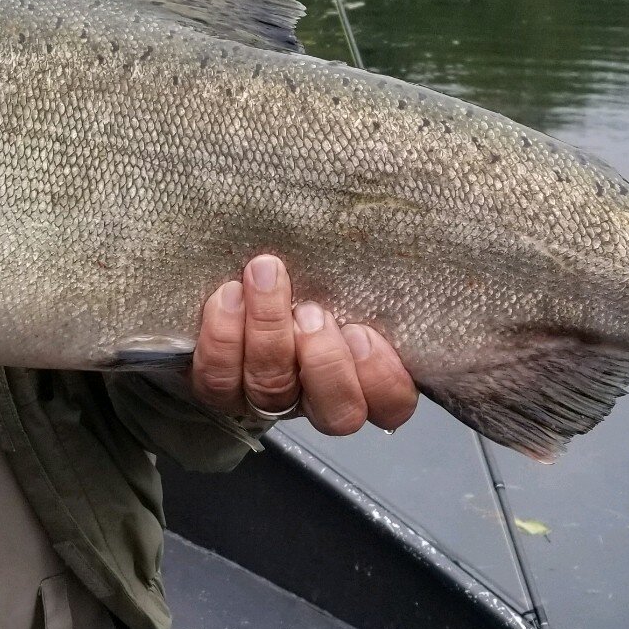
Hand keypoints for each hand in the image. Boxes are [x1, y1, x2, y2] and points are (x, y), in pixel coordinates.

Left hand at [190, 254, 416, 435]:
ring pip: (272, 391)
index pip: (392, 405)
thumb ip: (370, 270)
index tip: (362, 331)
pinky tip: (228, 294)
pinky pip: (219, 379)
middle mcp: (319, 397)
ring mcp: (269, 398)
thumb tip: (409, 216)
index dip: (380, 377)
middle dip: (324, 362)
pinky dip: (223, 337)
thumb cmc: (313, 272)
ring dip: (268, 334)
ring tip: (265, 280)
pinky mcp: (222, 388)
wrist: (240, 277)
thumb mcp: (349, 270)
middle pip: (335, 412)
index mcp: (365, 377)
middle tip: (311, 310)